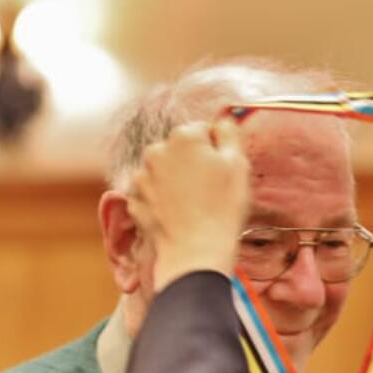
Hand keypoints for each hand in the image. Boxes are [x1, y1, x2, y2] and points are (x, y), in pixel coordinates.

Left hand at [128, 119, 249, 290]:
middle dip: (192, 163)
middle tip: (209, 191)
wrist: (195, 252)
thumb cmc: (222, 208)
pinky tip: (177, 216)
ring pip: (164, 171)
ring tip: (193, 206)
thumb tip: (223, 120)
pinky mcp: (134, 199)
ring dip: (175, 182)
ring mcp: (141, 176)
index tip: (222, 173)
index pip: (203, 131)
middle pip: (180, 150)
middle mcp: (156, 149)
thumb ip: (230, 133)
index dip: (216, 151)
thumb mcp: (238, 165)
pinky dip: (162, 201)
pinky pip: (152, 193)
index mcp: (184, 136)